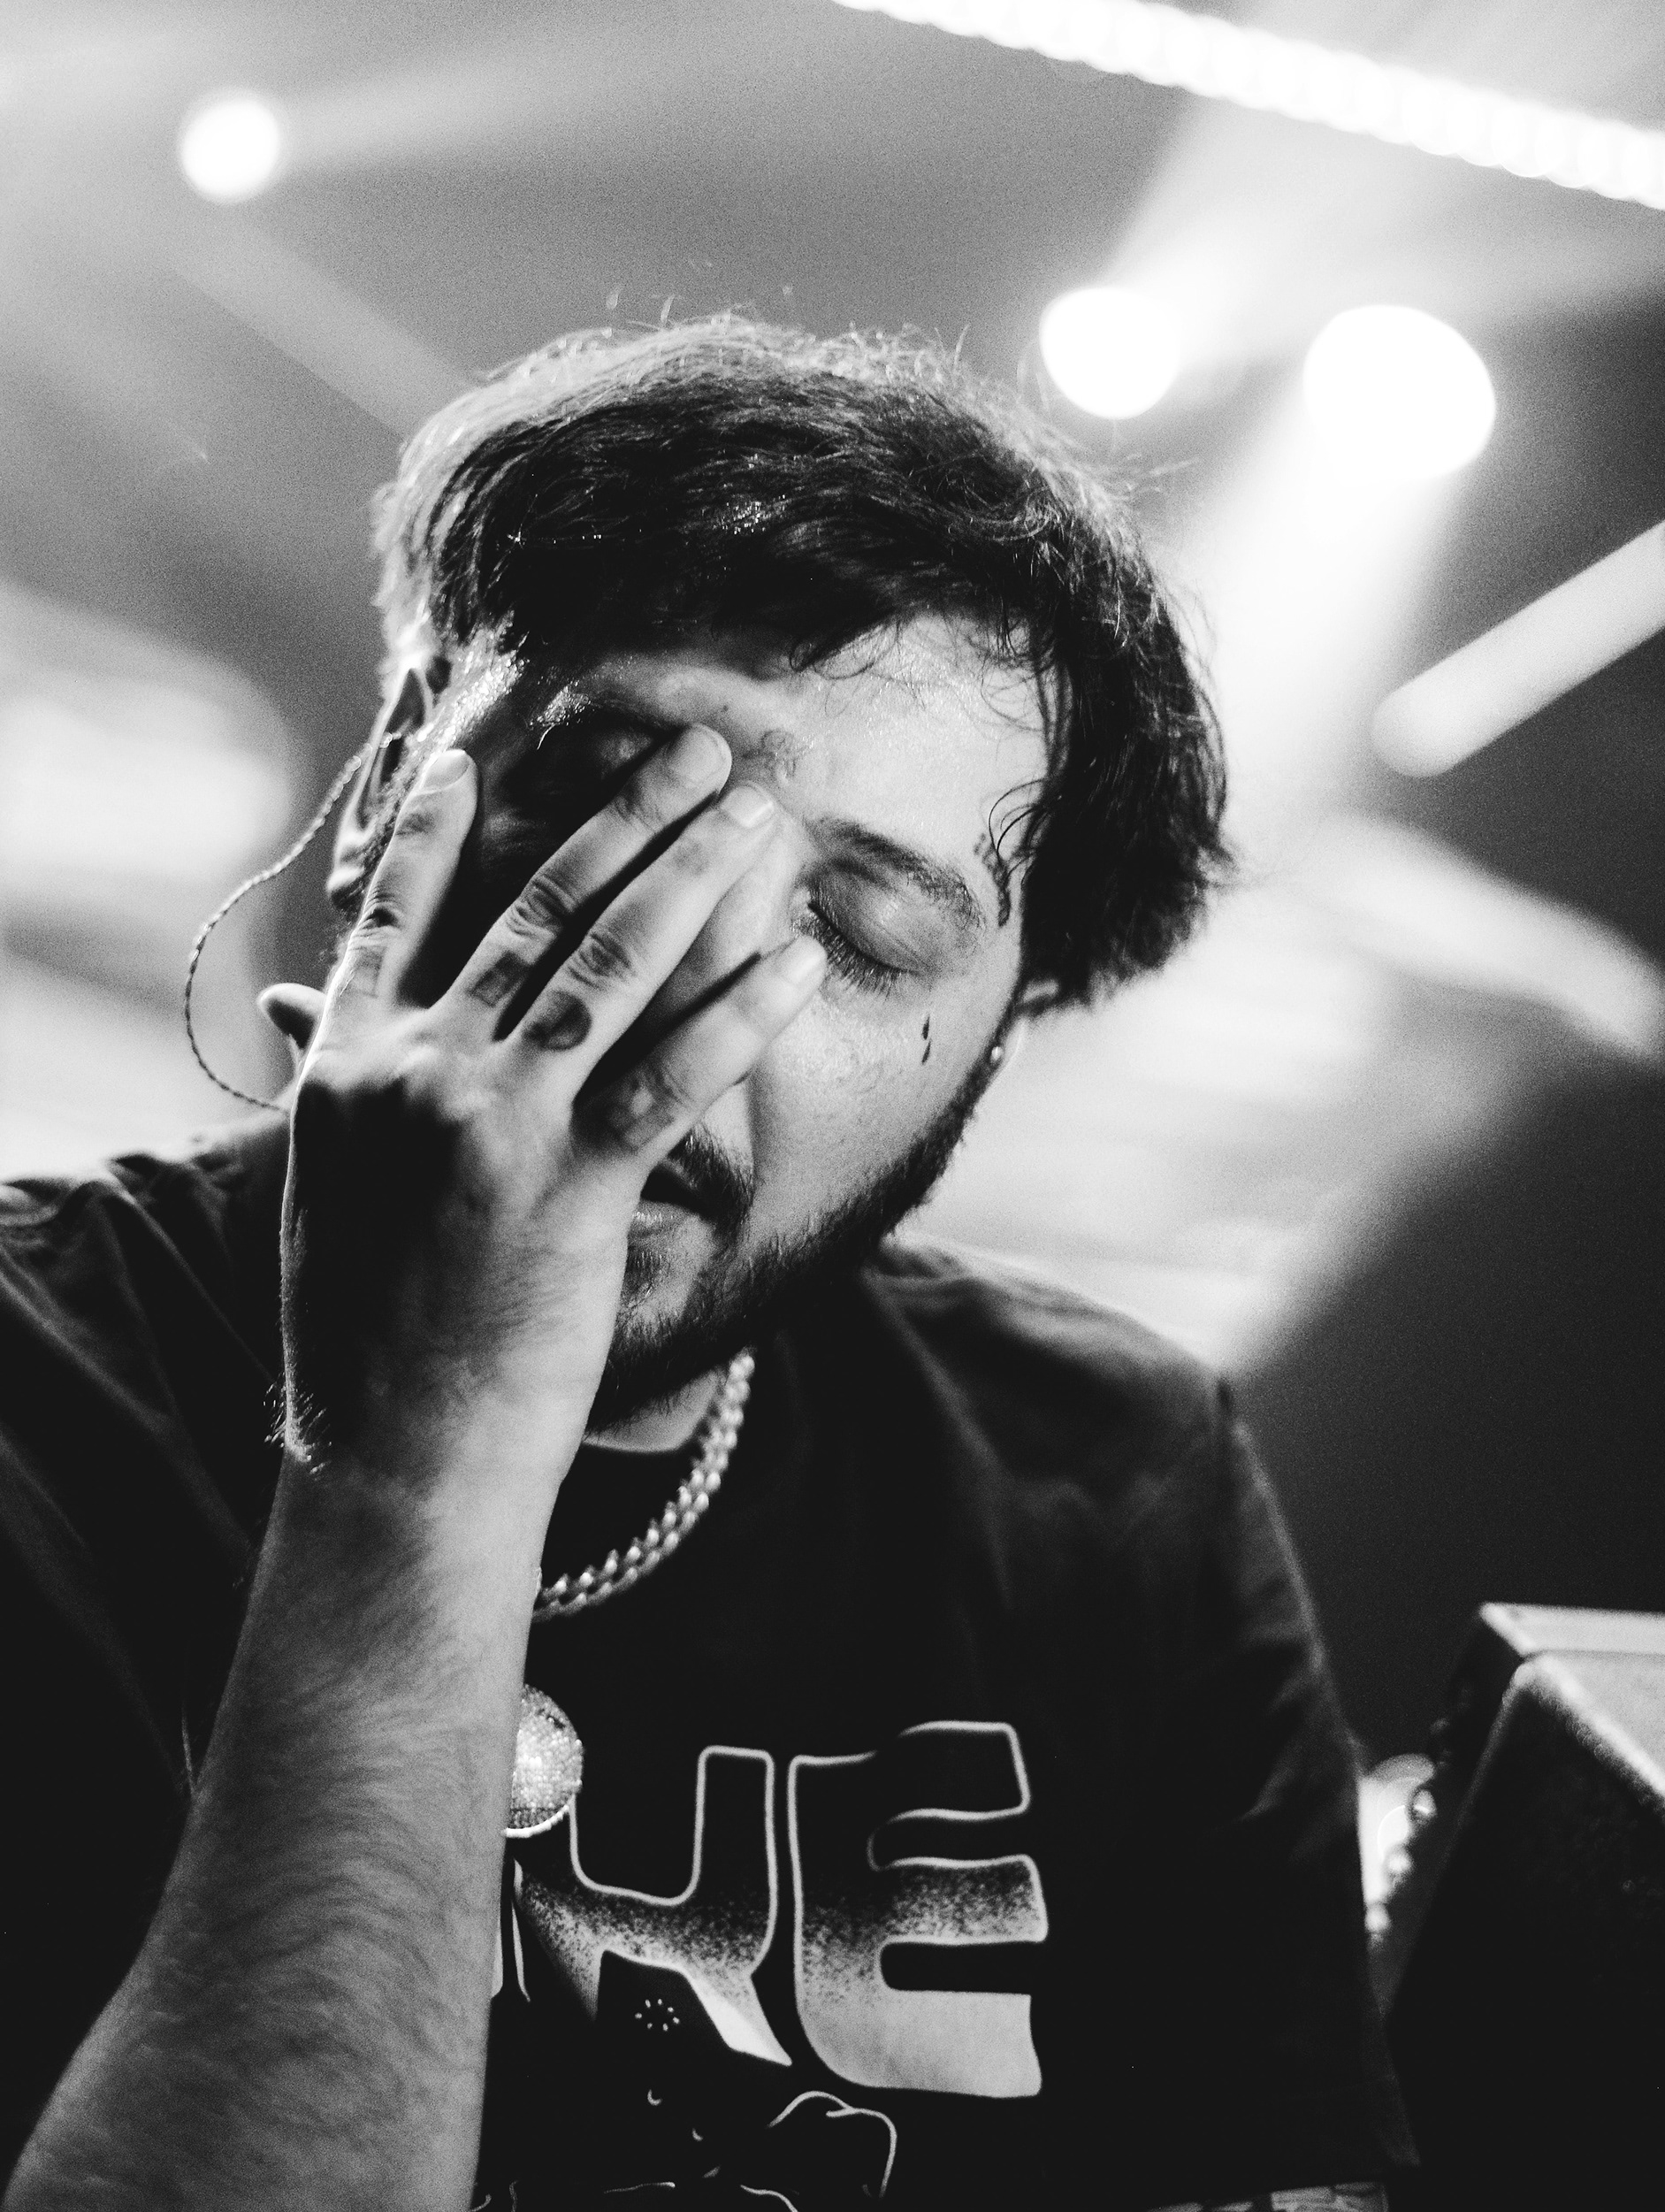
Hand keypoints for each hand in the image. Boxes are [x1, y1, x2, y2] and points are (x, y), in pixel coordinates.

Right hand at [266, 729, 822, 1493]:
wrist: (394, 1464)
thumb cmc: (368, 1345)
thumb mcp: (328, 1194)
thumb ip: (347, 1091)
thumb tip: (323, 1015)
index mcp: (343, 1065)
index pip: (390, 912)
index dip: (434, 824)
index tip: (481, 747)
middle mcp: (410, 1070)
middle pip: (533, 910)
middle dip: (626, 817)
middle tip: (698, 749)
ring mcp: (488, 1121)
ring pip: (607, 964)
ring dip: (694, 872)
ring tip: (755, 809)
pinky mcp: (567, 1186)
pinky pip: (671, 1073)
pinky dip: (739, 1008)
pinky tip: (795, 959)